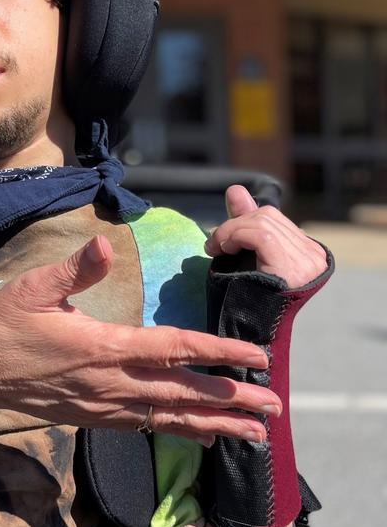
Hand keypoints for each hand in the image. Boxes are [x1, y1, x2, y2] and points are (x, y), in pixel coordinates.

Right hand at [0, 236, 281, 447]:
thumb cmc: (3, 325)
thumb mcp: (33, 287)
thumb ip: (75, 268)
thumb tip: (107, 243)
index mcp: (103, 347)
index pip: (173, 349)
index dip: (218, 352)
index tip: (254, 357)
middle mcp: (111, 383)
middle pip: (183, 392)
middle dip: (232, 401)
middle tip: (275, 409)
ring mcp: (104, 406)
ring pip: (170, 418)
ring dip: (215, 426)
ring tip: (254, 436)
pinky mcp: (96, 418)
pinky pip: (147, 427)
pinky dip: (181, 431)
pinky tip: (203, 437)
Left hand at [203, 185, 326, 289]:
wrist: (250, 336)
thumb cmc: (246, 300)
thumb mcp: (245, 255)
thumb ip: (243, 223)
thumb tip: (235, 190)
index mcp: (310, 254)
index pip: (273, 218)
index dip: (242, 220)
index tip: (221, 238)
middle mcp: (313, 257)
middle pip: (268, 216)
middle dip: (234, 225)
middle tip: (214, 245)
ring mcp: (307, 262)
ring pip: (262, 221)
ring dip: (230, 231)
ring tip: (215, 249)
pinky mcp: (294, 268)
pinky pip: (260, 234)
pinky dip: (234, 236)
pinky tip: (221, 251)